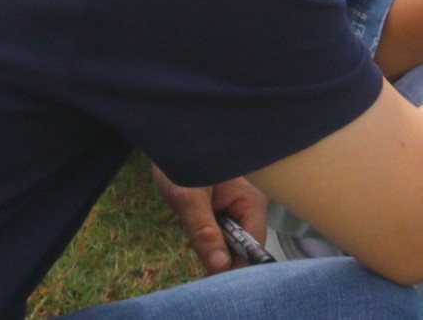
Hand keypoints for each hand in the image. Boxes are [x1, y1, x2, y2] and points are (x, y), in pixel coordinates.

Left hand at [151, 165, 268, 275]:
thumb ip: (203, 231)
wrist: (169, 143)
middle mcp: (251, 204)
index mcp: (251, 198)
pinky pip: (225, 233)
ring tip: (199, 242)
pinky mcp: (228, 209)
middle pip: (245, 245)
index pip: (253, 243)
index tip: (215, 279)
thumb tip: (219, 267)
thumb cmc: (181, 162)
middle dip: (224, 257)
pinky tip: (202, 238)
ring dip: (216, 248)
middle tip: (202, 264)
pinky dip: (213, 240)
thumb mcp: (188, 197)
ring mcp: (241, 207)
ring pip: (233, 242)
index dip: (236, 264)